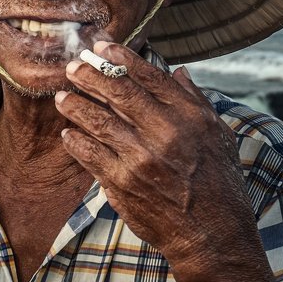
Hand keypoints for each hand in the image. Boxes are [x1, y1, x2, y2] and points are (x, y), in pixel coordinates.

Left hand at [55, 42, 252, 268]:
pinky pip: (91, 155)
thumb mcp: (219, 135)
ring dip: (76, 106)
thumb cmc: (220, 183)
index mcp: (189, 117)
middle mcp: (165, 133)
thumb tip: (178, 71)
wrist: (212, 234)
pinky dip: (76, 141)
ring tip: (62, 97)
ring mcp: (141, 158)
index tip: (103, 47)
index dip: (122, 58)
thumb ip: (196, 101)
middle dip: (91, 75)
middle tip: (73, 66)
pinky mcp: (123, 183)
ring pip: (99, 121)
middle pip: (119, 93)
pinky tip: (68, 133)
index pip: (150, 77)